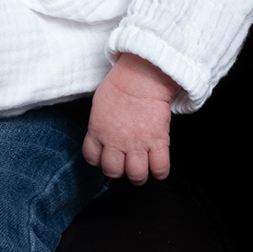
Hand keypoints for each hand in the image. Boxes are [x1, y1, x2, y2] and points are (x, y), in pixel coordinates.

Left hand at [83, 53, 177, 183]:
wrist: (142, 75)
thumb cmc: (121, 84)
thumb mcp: (99, 105)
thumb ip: (100, 125)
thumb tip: (104, 135)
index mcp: (98, 131)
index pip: (92, 158)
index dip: (99, 160)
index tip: (106, 156)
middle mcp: (115, 141)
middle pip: (113, 172)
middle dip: (119, 171)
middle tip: (125, 163)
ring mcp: (137, 143)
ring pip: (136, 175)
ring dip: (139, 175)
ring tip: (142, 167)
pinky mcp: (158, 141)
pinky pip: (160, 168)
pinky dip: (160, 172)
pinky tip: (158, 166)